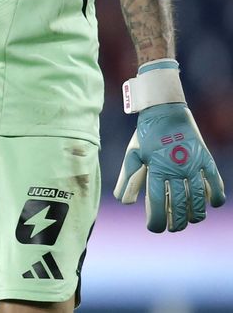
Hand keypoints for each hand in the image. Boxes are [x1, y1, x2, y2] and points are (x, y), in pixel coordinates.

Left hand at [114, 103, 225, 231]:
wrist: (164, 111)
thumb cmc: (146, 135)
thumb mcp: (133, 155)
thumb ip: (128, 179)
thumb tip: (124, 202)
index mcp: (155, 168)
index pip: (156, 203)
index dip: (157, 220)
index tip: (155, 229)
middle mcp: (175, 169)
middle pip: (179, 205)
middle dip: (176, 222)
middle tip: (173, 228)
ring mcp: (192, 164)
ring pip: (199, 198)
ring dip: (196, 214)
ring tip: (192, 220)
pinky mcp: (205, 158)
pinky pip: (215, 181)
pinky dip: (216, 196)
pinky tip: (212, 204)